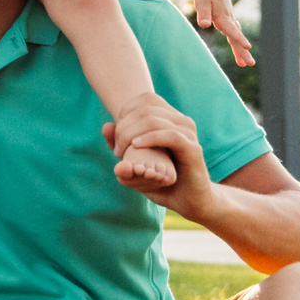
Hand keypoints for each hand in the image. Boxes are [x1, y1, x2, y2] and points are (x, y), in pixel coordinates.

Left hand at [102, 96, 212, 216]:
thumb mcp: (134, 161)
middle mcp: (181, 120)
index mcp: (170, 117)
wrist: (187, 200)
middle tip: (118, 150)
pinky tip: (136, 146)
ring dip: (130, 134)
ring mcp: (188, 133)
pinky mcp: (193, 149)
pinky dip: (150, 138)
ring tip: (124, 153)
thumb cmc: (161, 180)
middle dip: (123, 127)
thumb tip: (106, 126)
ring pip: (153, 120)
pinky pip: (170, 135)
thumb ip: (119, 143)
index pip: (145, 99)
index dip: (126, 113)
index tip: (118, 136)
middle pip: (145, 109)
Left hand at [193, 0, 254, 66]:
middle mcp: (228, 20)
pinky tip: (240, 47)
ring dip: (240, 50)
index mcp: (222, 18)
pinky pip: (234, 33)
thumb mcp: (201, 3)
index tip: (248, 47)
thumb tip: (204, 24)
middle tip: (250, 64)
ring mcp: (229, 19)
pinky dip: (237, 41)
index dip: (239, 39)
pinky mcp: (228, 18)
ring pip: (236, 37)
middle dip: (243, 52)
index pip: (232, 31)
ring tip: (245, 64)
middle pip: (236, 38)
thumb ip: (203, 14)